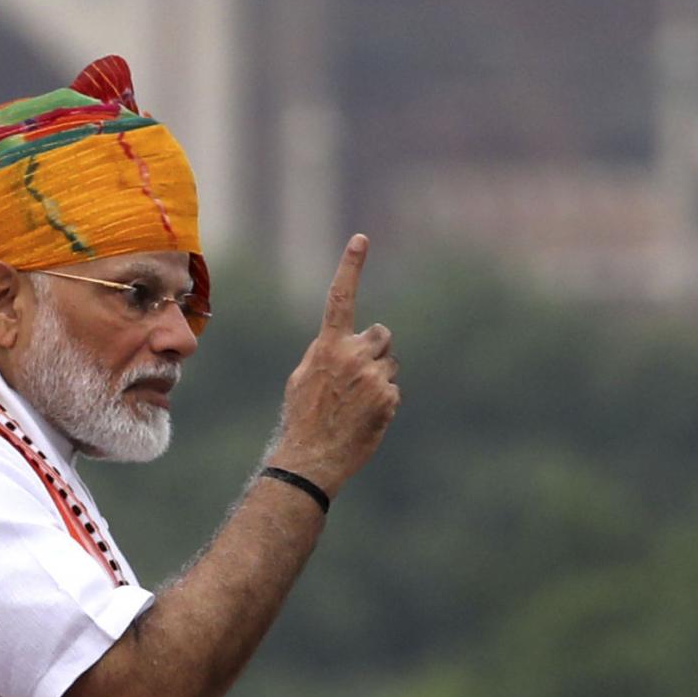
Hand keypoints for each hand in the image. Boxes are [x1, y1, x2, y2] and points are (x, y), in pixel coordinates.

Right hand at [269, 233, 401, 487]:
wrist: (311, 458)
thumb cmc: (303, 416)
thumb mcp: (303, 377)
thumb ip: (325, 351)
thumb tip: (341, 340)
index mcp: (328, 345)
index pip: (340, 297)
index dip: (350, 266)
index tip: (361, 238)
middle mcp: (353, 355)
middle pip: (381, 334)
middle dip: (375, 349)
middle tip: (357, 377)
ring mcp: (373, 377)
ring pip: (390, 363)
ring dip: (380, 377)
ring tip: (357, 403)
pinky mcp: (389, 398)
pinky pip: (394, 390)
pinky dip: (385, 402)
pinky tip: (366, 418)